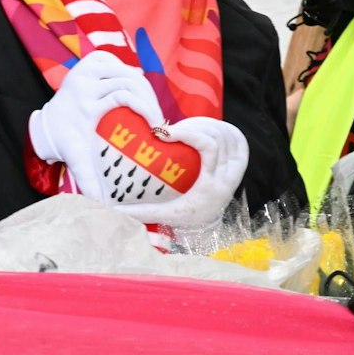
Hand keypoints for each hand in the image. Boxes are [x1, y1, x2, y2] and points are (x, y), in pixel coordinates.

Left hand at [29, 50, 165, 198]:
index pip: (122, 95)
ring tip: (152, 110)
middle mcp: (84, 79)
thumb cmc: (67, 142)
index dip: (145, 108)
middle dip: (150, 100)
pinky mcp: (92, 60)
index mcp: (84, 101)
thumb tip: (102, 205)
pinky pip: (121, 64)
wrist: (50, 122)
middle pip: (130, 81)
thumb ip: (88, 181)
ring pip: (129, 71)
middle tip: (158, 121)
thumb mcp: (77, 160)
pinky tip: (140, 93)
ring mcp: (87, 66)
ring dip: (146, 90)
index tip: (156, 126)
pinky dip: (133, 75)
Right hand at [116, 116, 248, 230]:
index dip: (189, 133)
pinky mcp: (240, 164)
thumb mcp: (164, 215)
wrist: (209, 228)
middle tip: (172, 131)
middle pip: (218, 136)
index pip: (209, 146)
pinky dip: (223, 128)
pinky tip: (205, 126)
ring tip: (185, 128)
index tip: (164, 133)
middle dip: (194, 127)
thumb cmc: (184, 219)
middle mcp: (228, 176)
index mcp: (211, 186)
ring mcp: (236, 170)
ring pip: (228, 134)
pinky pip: (237, 139)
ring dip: (206, 125)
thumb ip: (140, 212)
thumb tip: (113, 208)